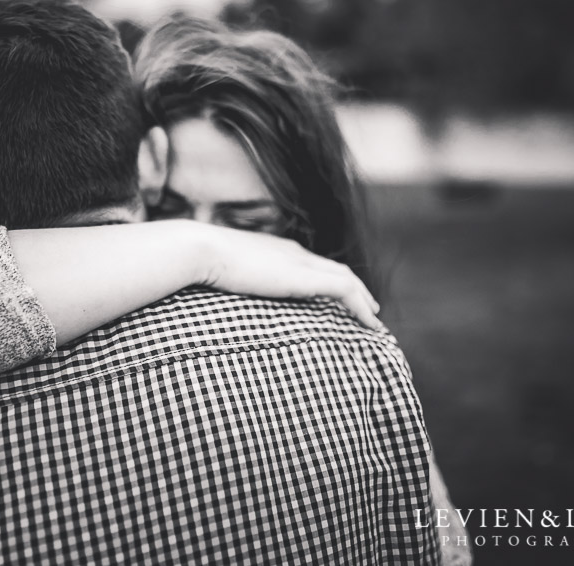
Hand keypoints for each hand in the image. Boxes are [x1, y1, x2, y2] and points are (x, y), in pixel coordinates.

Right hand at [194, 224, 381, 328]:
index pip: (310, 262)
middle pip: (334, 268)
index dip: (327, 278)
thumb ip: (228, 279)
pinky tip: (369, 323)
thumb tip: (216, 291)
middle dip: (354, 287)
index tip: (336, 295)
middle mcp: (292, 252)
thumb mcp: (218, 271)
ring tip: (373, 318)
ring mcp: (299, 263)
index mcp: (274, 249)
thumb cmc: (199, 263)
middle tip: (367, 307)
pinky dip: (360, 306)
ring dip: (363, 298)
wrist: (201, 251)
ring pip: (346, 279)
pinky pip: (345, 291)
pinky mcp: (304, 278)